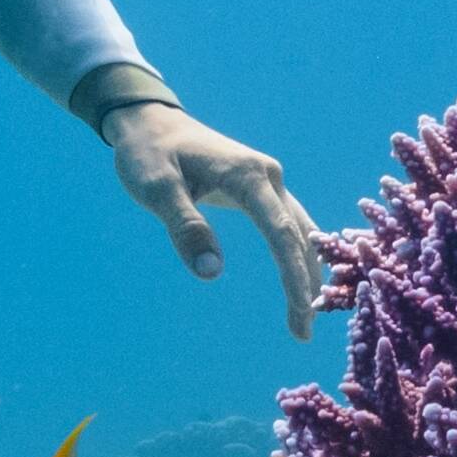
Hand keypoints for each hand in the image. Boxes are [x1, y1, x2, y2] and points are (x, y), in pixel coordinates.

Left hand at [109, 98, 339, 325]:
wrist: (151, 122)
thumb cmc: (149, 154)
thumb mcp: (156, 189)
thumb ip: (185, 227)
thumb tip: (211, 272)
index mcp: (247, 175)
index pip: (280, 232)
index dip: (293, 276)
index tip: (301, 313)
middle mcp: (268, 176)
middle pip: (298, 236)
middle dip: (305, 284)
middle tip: (303, 333)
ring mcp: (268, 180)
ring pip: (301, 231)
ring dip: (307, 271)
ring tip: (307, 316)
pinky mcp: (261, 188)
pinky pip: (291, 224)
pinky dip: (299, 253)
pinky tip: (304, 279)